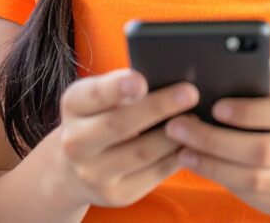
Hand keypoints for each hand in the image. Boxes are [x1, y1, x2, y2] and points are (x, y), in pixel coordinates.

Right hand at [49, 69, 198, 208]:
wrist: (77, 166)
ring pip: (142, 152)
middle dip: (158, 108)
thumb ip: (125, 84)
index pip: (92, 95)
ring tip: (196, 117)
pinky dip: (176, 156)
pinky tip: (191, 142)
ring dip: (174, 134)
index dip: (116, 88)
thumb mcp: (102, 95)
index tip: (140, 81)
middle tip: (190, 93)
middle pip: (120, 124)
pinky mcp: (116, 194)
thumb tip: (169, 75)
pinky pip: (154, 174)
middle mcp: (76, 142)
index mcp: (73, 105)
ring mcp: (94, 173)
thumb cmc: (103, 115)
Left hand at [164, 68, 269, 216]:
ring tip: (182, 149)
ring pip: (254, 179)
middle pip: (264, 150)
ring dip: (212, 165)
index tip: (215, 107)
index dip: (248, 112)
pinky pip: (252, 196)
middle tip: (178, 128)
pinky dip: (221, 180)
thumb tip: (221, 64)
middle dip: (215, 140)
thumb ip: (256, 75)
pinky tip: (200, 165)